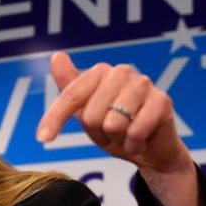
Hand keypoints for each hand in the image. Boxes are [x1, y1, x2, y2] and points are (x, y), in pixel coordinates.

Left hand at [37, 51, 191, 174]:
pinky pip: (135, 131)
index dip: (55, 118)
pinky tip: (140, 140)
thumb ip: (69, 89)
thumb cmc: (116, 129)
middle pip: (91, 115)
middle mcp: (121, 72)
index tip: (42, 138)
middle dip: (98, 133)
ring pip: (113, 123)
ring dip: (117, 139)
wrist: (151, 149)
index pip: (71, 96)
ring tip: (126, 135)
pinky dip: (133, 144)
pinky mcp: (162, 100)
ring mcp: (143, 84)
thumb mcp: (86, 113)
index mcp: (99, 72)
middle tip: (111, 133)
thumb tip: (56, 56)